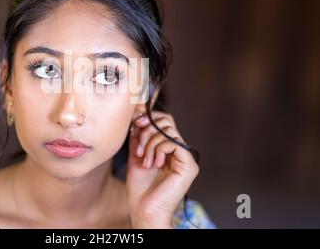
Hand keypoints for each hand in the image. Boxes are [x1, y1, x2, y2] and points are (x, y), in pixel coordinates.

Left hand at [126, 111, 198, 228]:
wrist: (144, 209)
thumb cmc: (140, 187)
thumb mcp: (136, 154)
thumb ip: (138, 136)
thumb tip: (137, 115)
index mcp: (168, 148)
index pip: (163, 121)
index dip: (149, 117)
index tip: (135, 123)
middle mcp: (179, 150)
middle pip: (166, 121)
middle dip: (147, 129)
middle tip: (139, 147)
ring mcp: (185, 158)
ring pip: (169, 130)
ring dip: (150, 142)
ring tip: (145, 160)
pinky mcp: (189, 165)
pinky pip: (174, 142)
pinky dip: (159, 148)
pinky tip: (154, 163)